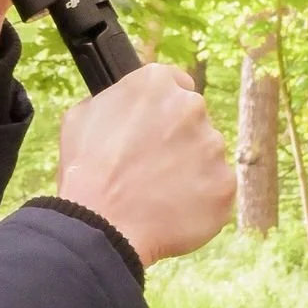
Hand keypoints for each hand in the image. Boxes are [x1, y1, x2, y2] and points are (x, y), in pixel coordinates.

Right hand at [56, 65, 234, 266]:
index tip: (153, 127)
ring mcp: (212, 146)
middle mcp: (191, 106)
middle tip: (149, 164)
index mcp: (155, 82)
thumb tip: (127, 103)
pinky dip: (199, 198)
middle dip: (177, 137)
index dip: (162, 108)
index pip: (175, 83)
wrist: (102, 225)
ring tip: (156, 192)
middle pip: (193, 118)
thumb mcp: (82, 115)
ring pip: (206, 154)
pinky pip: (216, 188)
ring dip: (189, 168)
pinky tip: (171, 208)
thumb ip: (115, 99)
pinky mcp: (225, 183)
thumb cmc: (86, 170)